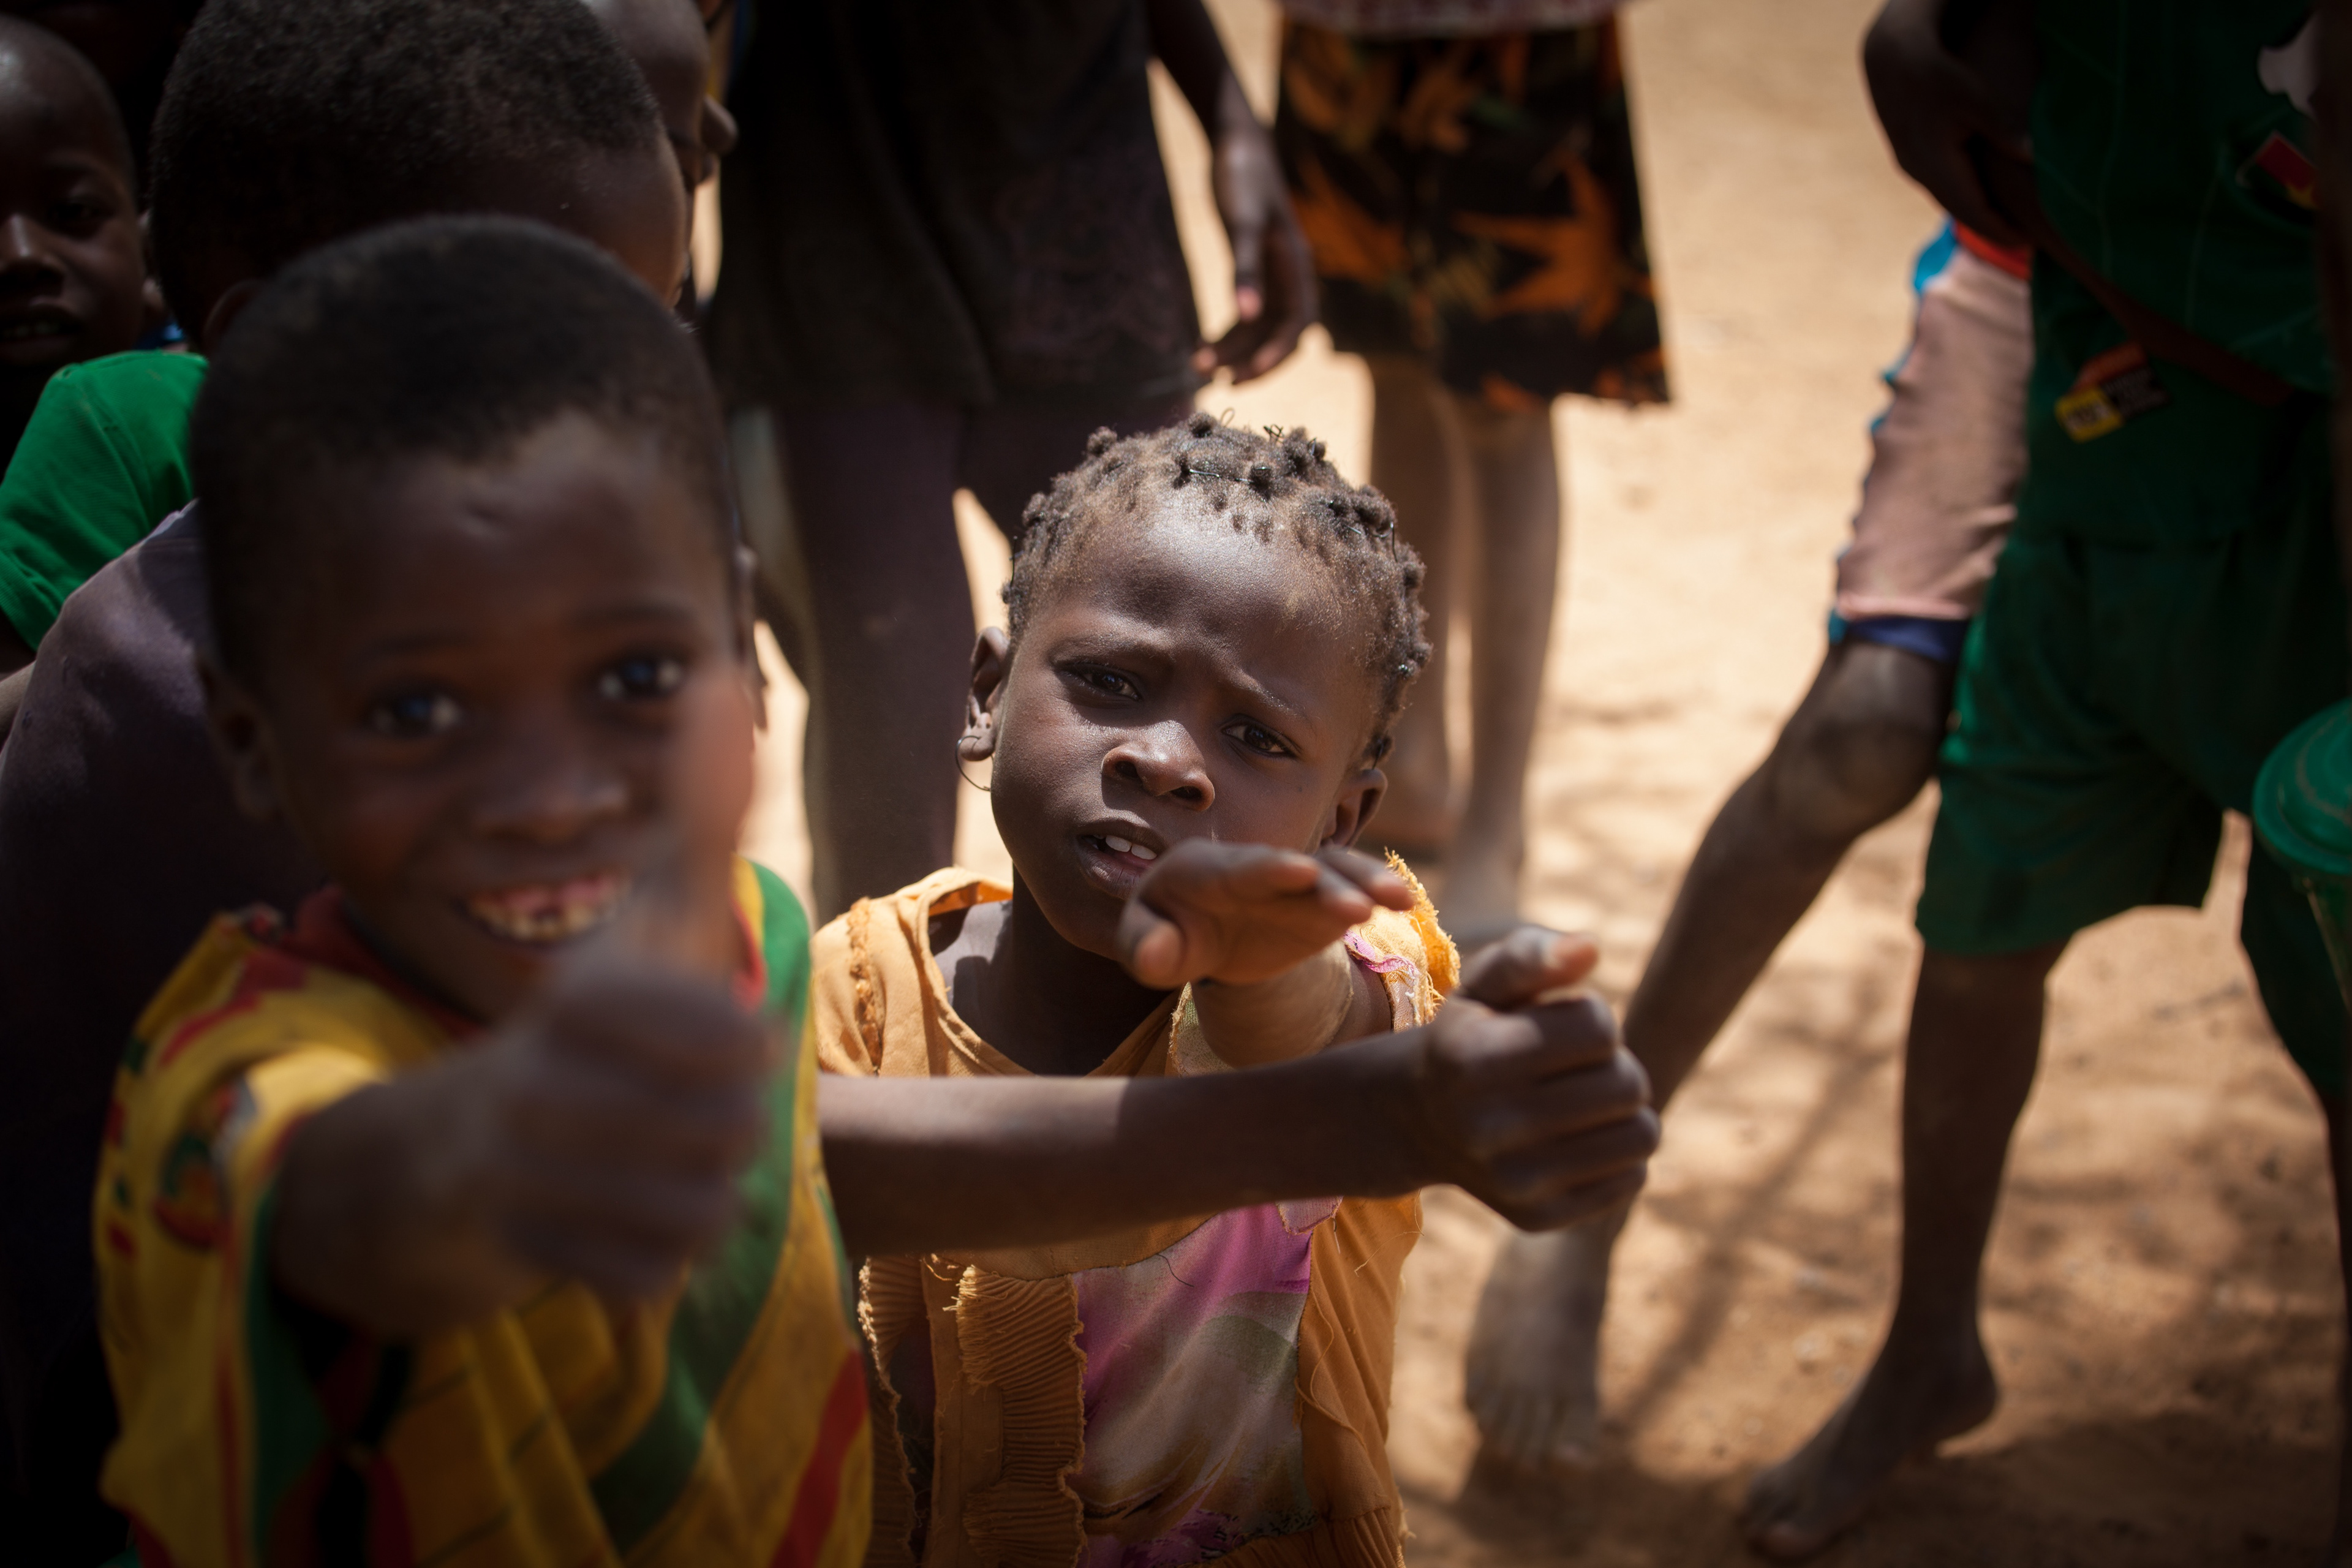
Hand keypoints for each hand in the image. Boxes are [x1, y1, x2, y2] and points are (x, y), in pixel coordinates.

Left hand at [1117, 839, 1413, 988]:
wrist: (1200, 933)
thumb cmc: (1167, 935)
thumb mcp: (1147, 944)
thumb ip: (1144, 948)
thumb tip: (1154, 957)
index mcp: (1202, 869)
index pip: (1237, 868)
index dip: (1267, 870)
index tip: (1301, 872)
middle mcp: (1253, 866)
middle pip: (1293, 869)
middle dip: (1326, 883)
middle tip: (1358, 906)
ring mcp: (1291, 880)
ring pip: (1332, 872)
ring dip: (1363, 883)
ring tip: (1399, 900)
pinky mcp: (1319, 899)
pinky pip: (1351, 891)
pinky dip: (1375, 893)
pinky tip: (1403, 904)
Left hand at [1194, 110, 1318, 382]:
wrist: (1237, 141)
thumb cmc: (1244, 177)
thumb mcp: (1243, 223)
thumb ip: (1245, 269)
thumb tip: (1246, 315)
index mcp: (1297, 267)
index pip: (1296, 326)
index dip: (1275, 355)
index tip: (1244, 375)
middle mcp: (1289, 276)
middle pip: (1278, 335)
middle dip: (1252, 361)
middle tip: (1220, 383)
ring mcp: (1272, 275)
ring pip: (1258, 328)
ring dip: (1234, 350)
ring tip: (1199, 367)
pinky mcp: (1252, 270)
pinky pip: (1244, 314)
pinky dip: (1226, 332)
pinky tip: (1201, 346)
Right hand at [1403, 926, 1657, 1229]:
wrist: (1421, 1121)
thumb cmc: (1472, 1035)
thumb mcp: (1487, 985)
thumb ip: (1533, 955)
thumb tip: (1590, 947)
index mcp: (1474, 1059)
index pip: (1598, 1028)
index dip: (1591, 1016)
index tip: (1560, 1024)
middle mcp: (1489, 1127)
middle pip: (1627, 1085)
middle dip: (1615, 1064)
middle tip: (1581, 1066)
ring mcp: (1514, 1181)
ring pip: (1642, 1136)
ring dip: (1627, 1109)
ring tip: (1588, 1098)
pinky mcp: (1538, 1218)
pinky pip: (1632, 1178)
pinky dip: (1620, 1152)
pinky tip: (1581, 1138)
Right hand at [1861, 0, 2029, 245]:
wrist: (1891, 57)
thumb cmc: (1939, 74)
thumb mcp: (1977, 101)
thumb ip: (2006, 131)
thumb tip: (2037, 157)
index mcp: (1937, 169)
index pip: (1974, 214)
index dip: (2002, 232)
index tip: (2030, 244)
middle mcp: (1920, 174)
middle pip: (1961, 212)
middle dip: (1991, 228)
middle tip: (2025, 241)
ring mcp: (1911, 164)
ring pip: (1949, 198)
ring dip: (1976, 211)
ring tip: (2005, 221)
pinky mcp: (1909, 151)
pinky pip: (1940, 182)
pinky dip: (1963, 193)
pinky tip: (1979, 190)